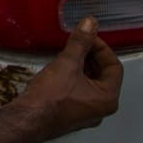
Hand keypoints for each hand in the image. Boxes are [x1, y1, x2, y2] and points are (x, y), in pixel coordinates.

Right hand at [20, 17, 122, 140]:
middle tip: (78, 43)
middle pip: (103, 75)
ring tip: (67, 54)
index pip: (114, 66)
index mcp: (108, 98)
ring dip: (81, 67)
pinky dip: (74, 78)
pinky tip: (60, 70)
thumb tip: (89, 24)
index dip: (101, 48)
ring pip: (90, 83)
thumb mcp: (67, 63)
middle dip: (91, 57)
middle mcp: (101, 109)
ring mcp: (86, 113)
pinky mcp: (71, 114)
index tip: (87, 37)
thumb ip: (81, 42)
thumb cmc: (51, 97)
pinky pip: (79, 92)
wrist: (28, 119)